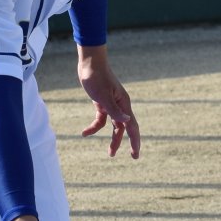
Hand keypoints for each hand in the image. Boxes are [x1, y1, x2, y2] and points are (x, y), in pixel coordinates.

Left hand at [76, 44, 139, 158]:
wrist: (89, 63)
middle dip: (128, 143)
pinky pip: (101, 119)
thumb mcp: (103, 95)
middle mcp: (120, 105)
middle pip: (125, 128)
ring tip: (110, 153)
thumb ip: (114, 110)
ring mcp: (112, 104)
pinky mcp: (102, 103)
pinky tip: (85, 133)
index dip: (135, 141)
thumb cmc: (97, 77)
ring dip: (113, 139)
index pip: (132, 126)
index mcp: (124, 104)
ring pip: (115, 126)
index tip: (135, 154)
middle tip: (133, 157)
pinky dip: (94, 127)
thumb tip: (127, 121)